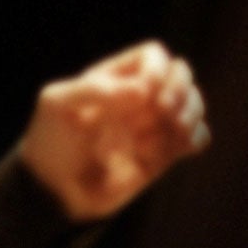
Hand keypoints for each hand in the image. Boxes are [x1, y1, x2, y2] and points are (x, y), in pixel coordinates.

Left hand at [18, 41, 208, 221]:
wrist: (54, 192)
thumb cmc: (51, 143)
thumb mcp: (57, 105)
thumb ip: (96, 90)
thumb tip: (144, 90)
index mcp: (115, 78)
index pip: (153, 55)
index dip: (157, 69)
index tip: (144, 93)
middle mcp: (139, 98)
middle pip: (181, 73)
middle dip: (180, 90)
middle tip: (162, 110)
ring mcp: (153, 126)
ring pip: (194, 104)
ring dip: (188, 115)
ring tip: (166, 134)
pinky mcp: (164, 155)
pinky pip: (197, 138)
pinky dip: (192, 140)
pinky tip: (171, 152)